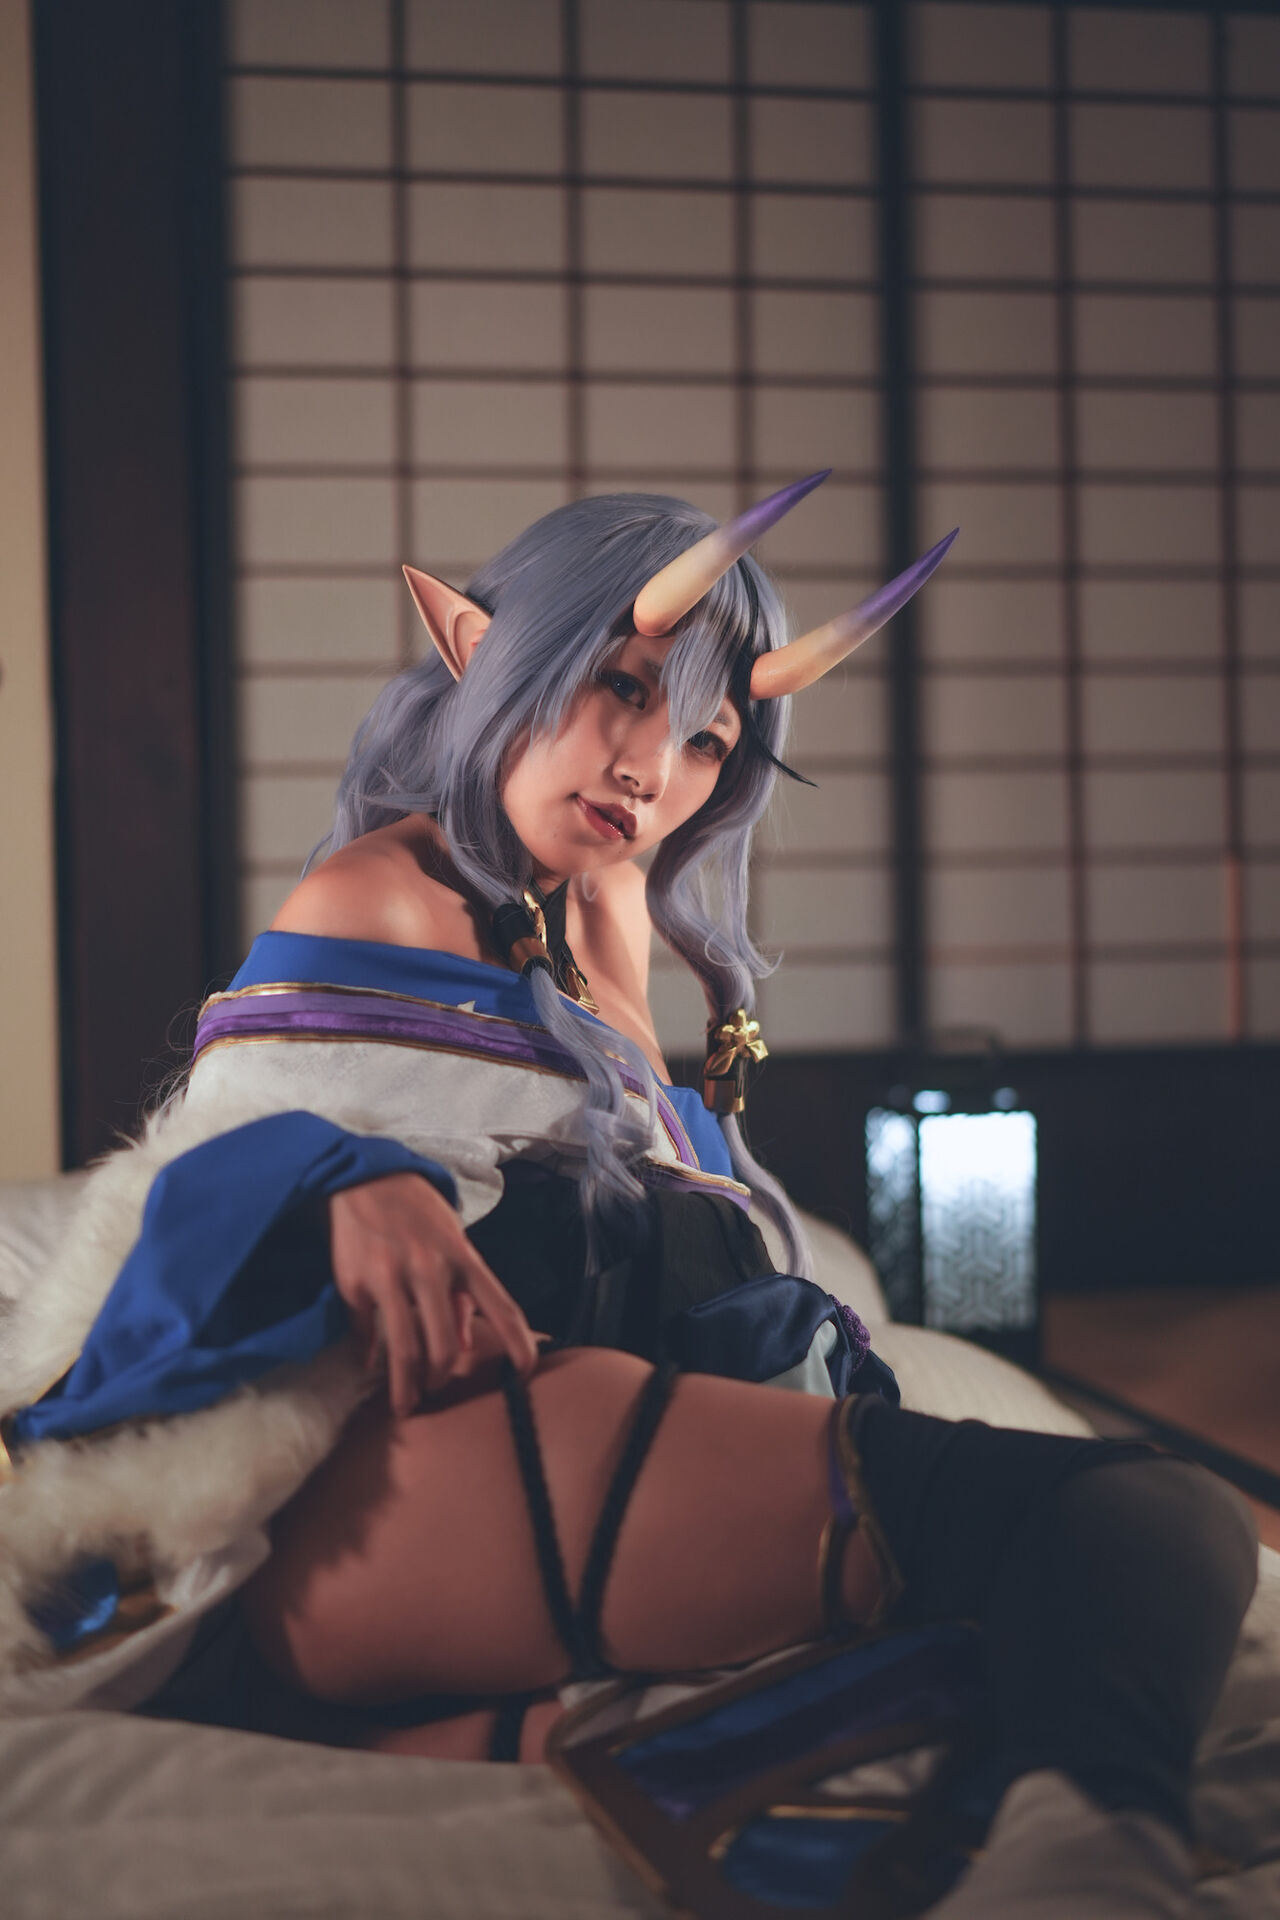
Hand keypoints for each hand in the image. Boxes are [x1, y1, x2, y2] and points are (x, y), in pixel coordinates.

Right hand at [328, 1172, 538, 1416]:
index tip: (524, 1375)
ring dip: (405, 1387)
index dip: (519, 1345)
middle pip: (442, 1347)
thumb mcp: (453, 1241)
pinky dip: (370, 1355)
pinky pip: (365, 1332)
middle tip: (436, 1393)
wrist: (364, 1178)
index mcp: (463, 1258)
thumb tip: (464, 1346)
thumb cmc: (418, 1215)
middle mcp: (430, 1268)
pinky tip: (371, 1365)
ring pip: (403, 1350)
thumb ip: (462, 1293)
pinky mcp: (354, 1282)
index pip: (502, 1309)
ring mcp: (390, 1276)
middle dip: (440, 1381)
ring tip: (405, 1404)